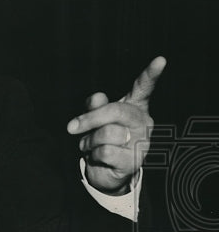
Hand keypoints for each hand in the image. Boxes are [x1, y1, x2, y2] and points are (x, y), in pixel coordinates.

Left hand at [66, 56, 165, 193]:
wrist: (103, 171)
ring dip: (89, 141)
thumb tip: (97, 98)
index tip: (160, 60)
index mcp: (134, 107)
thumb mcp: (94, 120)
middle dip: (89, 119)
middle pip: (116, 111)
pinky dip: (94, 155)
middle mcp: (143, 122)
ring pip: (108, 133)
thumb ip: (95, 107)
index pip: (144, 88)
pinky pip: (106, 151)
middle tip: (71, 127)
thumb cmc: (100, 140)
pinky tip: (99, 158)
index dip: (151, 74)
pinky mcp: (134, 161)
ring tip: (90, 146)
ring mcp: (142, 142)